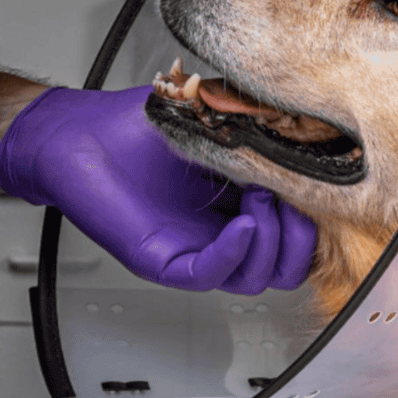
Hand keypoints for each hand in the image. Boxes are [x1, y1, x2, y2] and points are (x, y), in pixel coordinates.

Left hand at [0, 85, 315, 293]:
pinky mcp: (165, 261)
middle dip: (301, 238)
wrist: (75, 134)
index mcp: (239, 205)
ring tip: (259, 199)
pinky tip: (243, 224)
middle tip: (292, 198)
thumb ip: (257, 124)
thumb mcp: (213, 119)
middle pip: (284, 268)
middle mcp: (221, 233)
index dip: (314, 217)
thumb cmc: (132, 128)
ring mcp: (196, 249)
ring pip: (255, 278)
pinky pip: (212, 275)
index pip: (295, 235)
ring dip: (271, 243)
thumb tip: (308, 122)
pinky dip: (235, 252)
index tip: (322, 186)